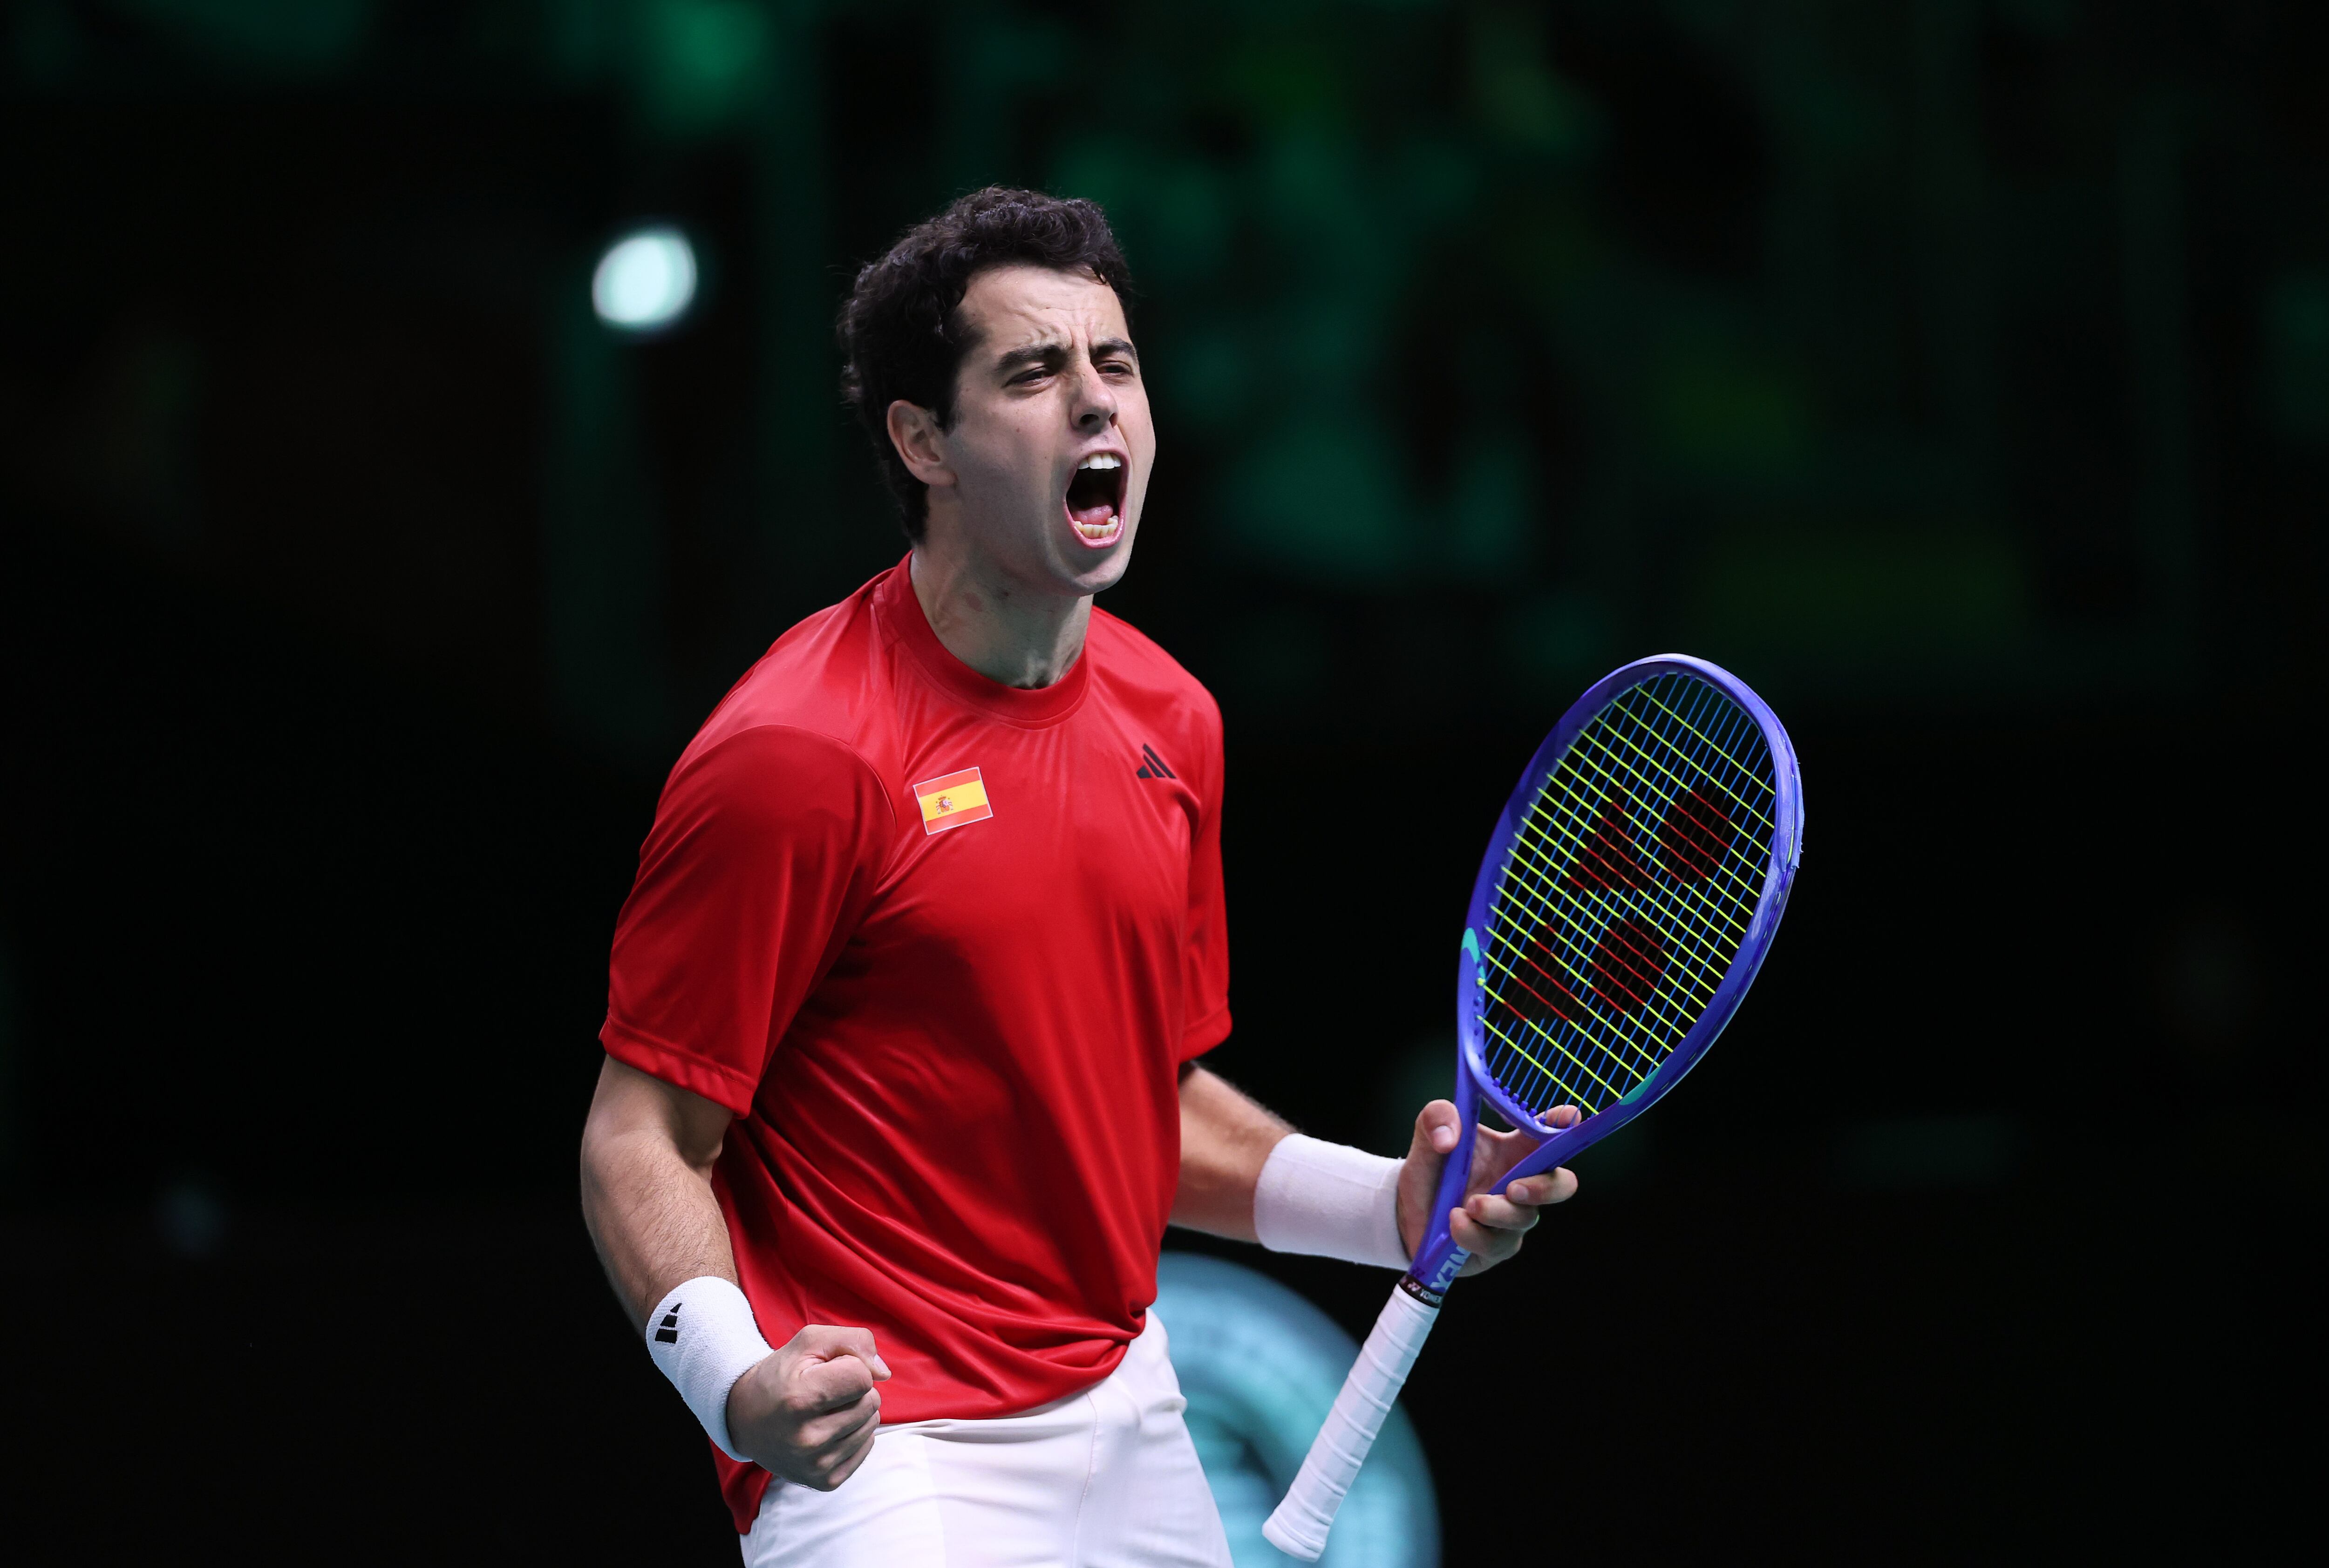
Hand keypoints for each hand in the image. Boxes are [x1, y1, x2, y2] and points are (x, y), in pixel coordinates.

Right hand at [725, 1324, 892, 1489]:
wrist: (745, 1419)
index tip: (825, 1371)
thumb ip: (853, 1341)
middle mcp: (807, 1438)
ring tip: (823, 1410)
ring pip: (872, 1423)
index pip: (862, 1377)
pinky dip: (853, 1433)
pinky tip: (827, 1430)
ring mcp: (816, 1465)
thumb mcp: (809, 1342)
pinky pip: (867, 1446)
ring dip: (855, 1411)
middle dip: (854, 1389)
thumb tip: (884, 1373)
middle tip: (823, 1392)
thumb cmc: (782, 1375)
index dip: (850, 1366)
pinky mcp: (825, 1481)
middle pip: (871, 1401)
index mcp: (800, 1399)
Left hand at [1396, 1101, 1579, 1275]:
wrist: (1405, 1210)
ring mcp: (1512, 1218)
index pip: (1549, 1135)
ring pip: (1524, 1218)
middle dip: (1547, 1187)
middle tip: (1514, 1187)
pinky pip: (1495, 1244)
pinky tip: (1454, 1222)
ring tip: (1469, 1204)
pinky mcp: (1495, 1247)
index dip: (1562, 1126)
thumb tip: (1449, 1138)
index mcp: (1514, 1150)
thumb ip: (1437, 1117)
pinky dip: (1473, 1233)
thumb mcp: (1428, 1134)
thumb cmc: (1431, 1167)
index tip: (1568, 1116)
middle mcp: (1521, 1183)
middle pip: (1561, 1185)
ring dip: (1496, 1211)